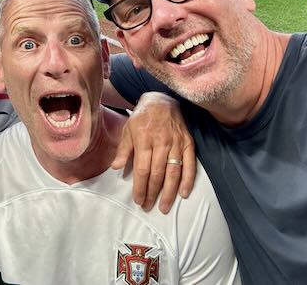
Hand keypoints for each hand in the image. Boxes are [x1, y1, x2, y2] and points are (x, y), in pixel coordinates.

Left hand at [112, 91, 195, 212]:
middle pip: (157, 173)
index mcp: (144, 140)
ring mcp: (176, 143)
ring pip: (173, 172)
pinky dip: (188, 180)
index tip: (138, 200)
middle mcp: (161, 142)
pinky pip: (190, 164)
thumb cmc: (142, 117)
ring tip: (164, 207)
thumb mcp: (128, 130)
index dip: (140, 187)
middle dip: (152, 193)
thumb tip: (116, 168)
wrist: (162, 100)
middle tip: (148, 207)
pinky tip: (184, 193)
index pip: (142, 169)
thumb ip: (123, 149)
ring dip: (169, 192)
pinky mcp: (188, 142)